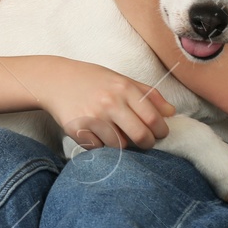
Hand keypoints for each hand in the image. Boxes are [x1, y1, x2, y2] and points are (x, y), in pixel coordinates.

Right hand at [39, 57, 176, 149]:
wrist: (55, 80)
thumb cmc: (92, 80)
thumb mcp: (121, 79)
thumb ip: (148, 94)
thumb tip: (171, 112)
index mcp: (124, 88)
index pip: (154, 119)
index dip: (161, 131)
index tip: (160, 134)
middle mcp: (110, 103)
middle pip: (141, 136)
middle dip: (147, 144)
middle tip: (145, 142)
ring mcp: (93, 117)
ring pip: (120, 146)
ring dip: (123, 145)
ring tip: (118, 135)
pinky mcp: (78, 130)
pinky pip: (99, 148)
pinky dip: (102, 146)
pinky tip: (99, 135)